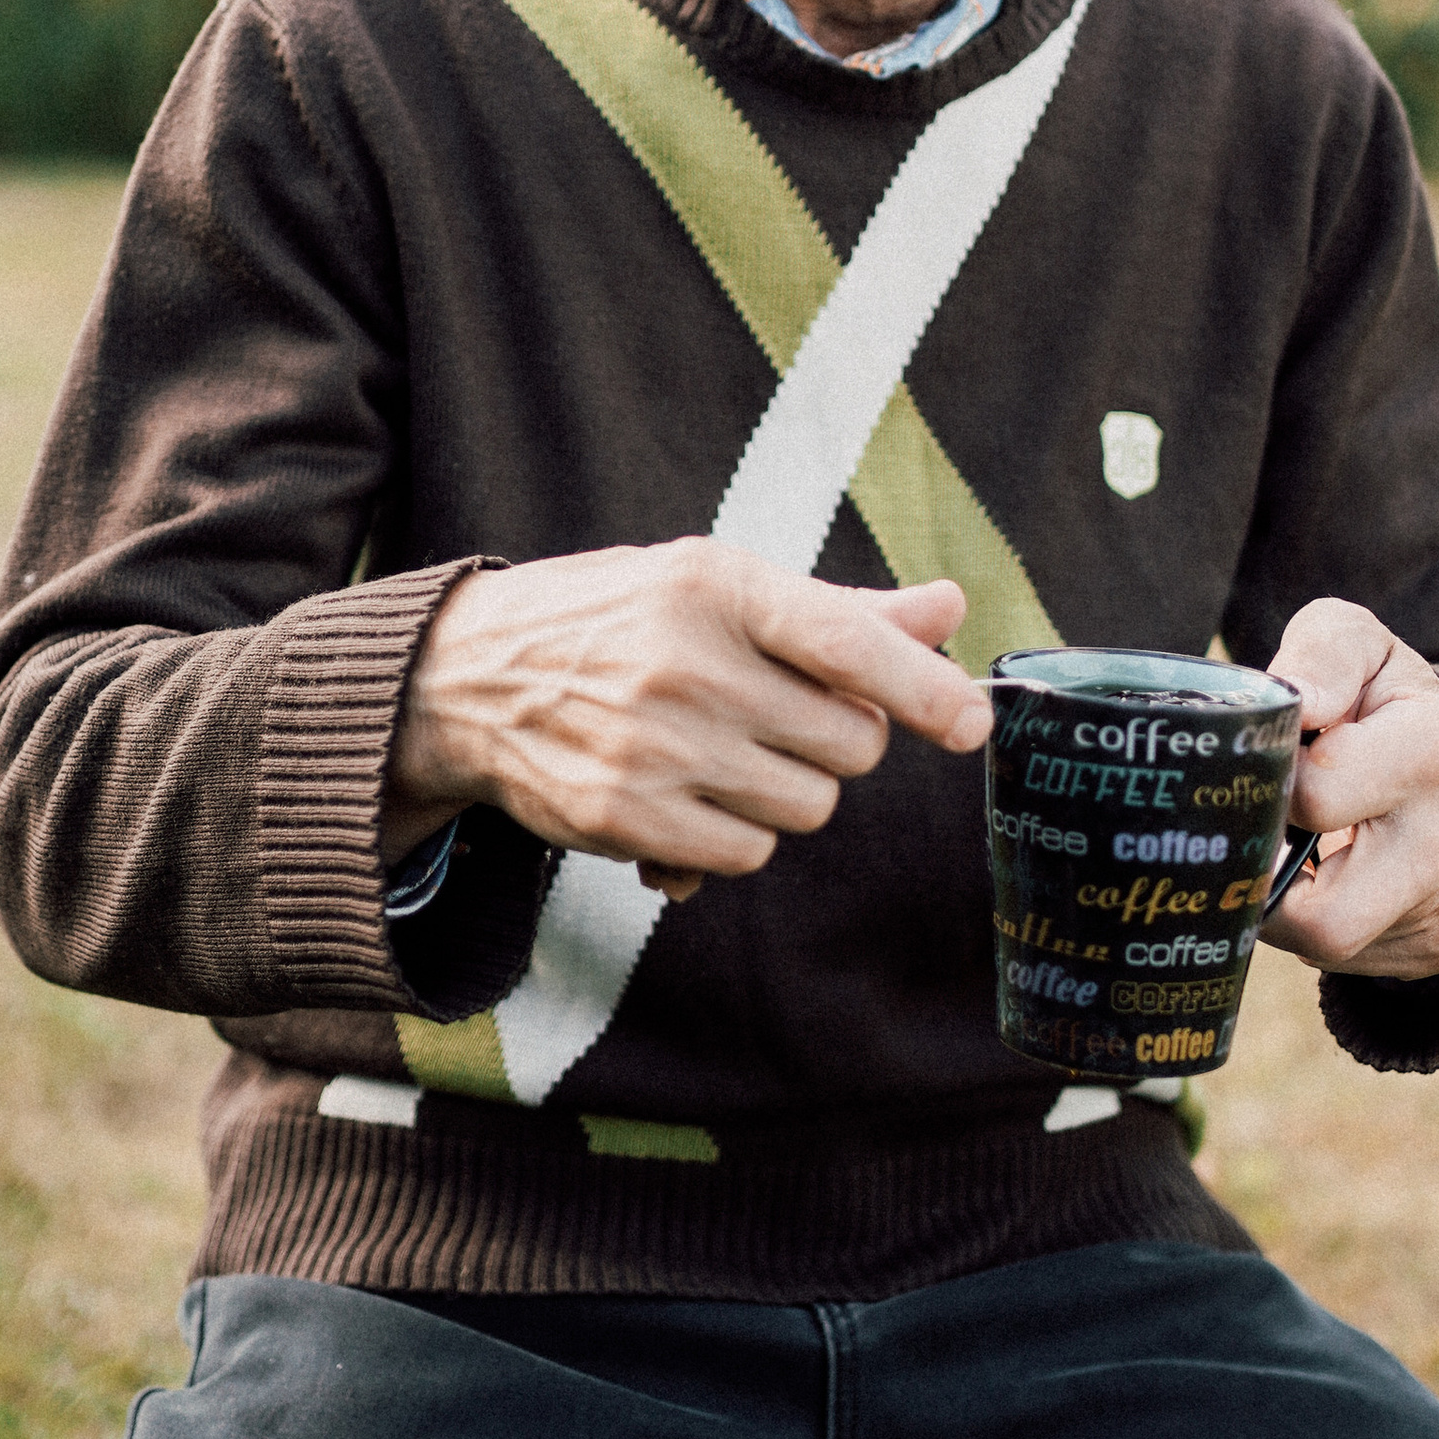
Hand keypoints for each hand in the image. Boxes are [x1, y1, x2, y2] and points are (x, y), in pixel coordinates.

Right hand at [387, 544, 989, 897]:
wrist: (464, 677)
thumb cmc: (617, 621)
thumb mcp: (714, 586)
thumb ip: (839, 611)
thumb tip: (950, 610)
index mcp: (716, 586)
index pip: (846, 642)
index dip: (923, 686)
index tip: (974, 722)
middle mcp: (686, 664)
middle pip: (849, 743)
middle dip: (838, 739)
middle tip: (781, 715)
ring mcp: (654, 747)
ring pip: (809, 806)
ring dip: (789, 789)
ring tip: (726, 750)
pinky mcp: (626, 817)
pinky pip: (748, 852)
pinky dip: (738, 834)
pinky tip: (689, 794)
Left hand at [1256, 599, 1438, 979]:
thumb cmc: (1374, 696)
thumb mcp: (1353, 643)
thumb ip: (1321, 656)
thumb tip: (1296, 705)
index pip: (1315, 796)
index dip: (1269, 783)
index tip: (1271, 764)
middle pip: (1323, 914)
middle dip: (1266, 876)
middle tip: (1256, 832)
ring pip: (1329, 949)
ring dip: (1286, 907)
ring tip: (1291, 853)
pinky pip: (1352, 966)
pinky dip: (1319, 930)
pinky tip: (1329, 880)